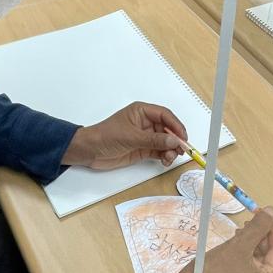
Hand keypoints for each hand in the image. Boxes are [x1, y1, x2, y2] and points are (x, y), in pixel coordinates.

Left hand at [63, 102, 186, 169]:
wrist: (89, 151)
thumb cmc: (105, 136)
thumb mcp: (131, 137)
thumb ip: (154, 140)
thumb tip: (173, 140)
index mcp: (141, 112)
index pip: (165, 115)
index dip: (176, 125)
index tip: (183, 137)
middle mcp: (145, 123)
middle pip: (168, 129)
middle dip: (175, 140)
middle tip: (181, 150)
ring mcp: (144, 136)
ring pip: (165, 141)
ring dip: (170, 149)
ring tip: (170, 157)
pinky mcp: (143, 149)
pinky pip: (159, 151)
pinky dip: (165, 156)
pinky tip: (165, 161)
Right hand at [176, 206, 272, 272]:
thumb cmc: (216, 271)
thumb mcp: (240, 244)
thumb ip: (259, 226)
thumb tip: (272, 211)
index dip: (272, 228)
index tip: (264, 212)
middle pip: (270, 255)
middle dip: (261, 236)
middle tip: (249, 220)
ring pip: (260, 260)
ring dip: (252, 243)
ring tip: (239, 231)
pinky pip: (252, 267)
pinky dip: (246, 253)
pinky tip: (237, 242)